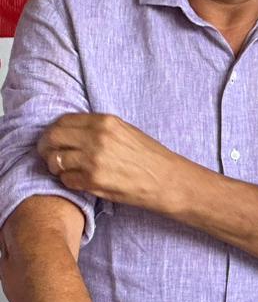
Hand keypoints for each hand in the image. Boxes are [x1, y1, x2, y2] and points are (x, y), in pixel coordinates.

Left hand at [38, 114, 185, 213]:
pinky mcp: (94, 181)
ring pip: (56, 160)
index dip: (53, 131)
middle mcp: (97, 138)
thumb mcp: (126, 131)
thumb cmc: (149, 157)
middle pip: (53, 138)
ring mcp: (94, 160)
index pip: (63, 121)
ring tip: (67, 170)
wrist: (167, 179)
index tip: (53, 139)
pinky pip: (66, 179)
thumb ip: (99, 128)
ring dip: (57, 167)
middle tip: (50, 155)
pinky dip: (69, 181)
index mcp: (106, 122)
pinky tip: (80, 180)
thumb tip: (70, 131)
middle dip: (47, 147)